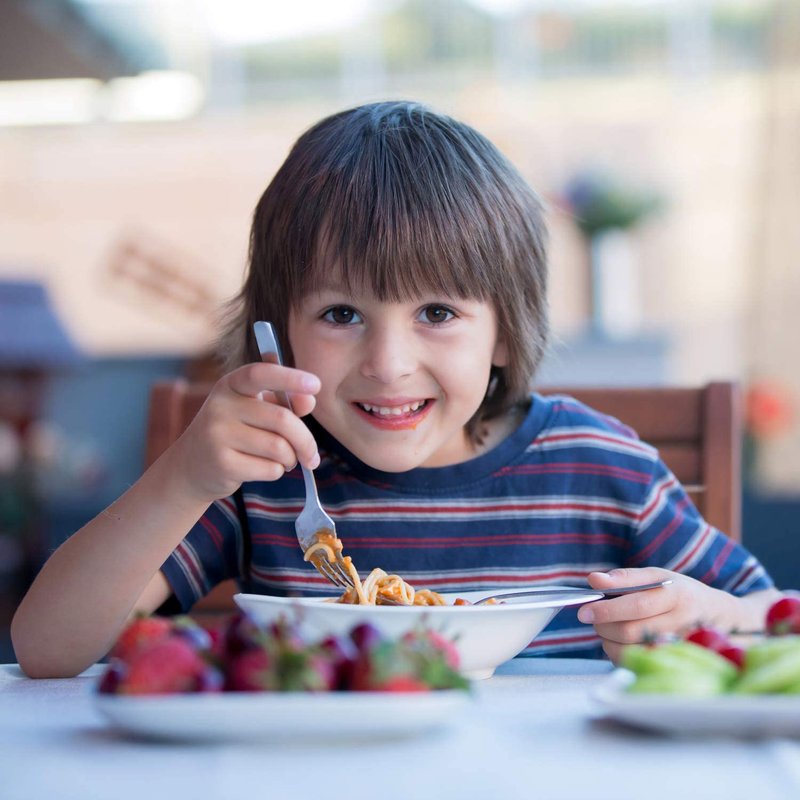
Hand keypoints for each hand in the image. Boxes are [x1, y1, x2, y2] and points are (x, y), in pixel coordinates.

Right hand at [164, 362, 321, 503]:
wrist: (192, 466)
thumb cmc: (235, 433)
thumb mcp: (255, 410)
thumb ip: (284, 403)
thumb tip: (309, 400)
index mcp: (231, 385)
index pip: (260, 374)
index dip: (289, 378)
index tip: (316, 385)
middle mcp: (221, 405)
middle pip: (282, 419)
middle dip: (305, 441)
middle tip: (311, 455)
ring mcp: (218, 435)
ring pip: (279, 447)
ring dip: (291, 459)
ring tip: (284, 460)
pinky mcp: (222, 464)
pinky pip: (269, 469)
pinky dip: (276, 472)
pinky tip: (264, 469)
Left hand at [577, 567, 739, 663]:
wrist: (722, 619)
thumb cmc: (681, 594)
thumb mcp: (658, 576)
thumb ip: (625, 578)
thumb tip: (594, 580)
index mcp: (677, 596)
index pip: (637, 606)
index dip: (607, 609)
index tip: (584, 611)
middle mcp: (682, 624)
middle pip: (631, 631)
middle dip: (604, 625)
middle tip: (594, 617)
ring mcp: (680, 649)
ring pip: (632, 651)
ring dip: (609, 641)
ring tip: (608, 628)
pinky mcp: (675, 666)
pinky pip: (637, 664)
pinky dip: (619, 654)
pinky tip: (621, 642)